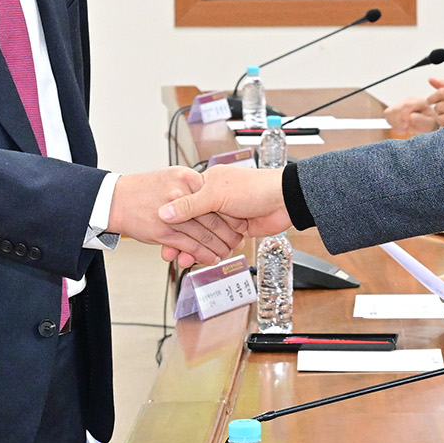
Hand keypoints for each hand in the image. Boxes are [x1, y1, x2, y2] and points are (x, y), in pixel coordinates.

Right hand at [110, 168, 246, 267]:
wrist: (111, 198)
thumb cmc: (140, 189)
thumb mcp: (170, 178)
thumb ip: (191, 189)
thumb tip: (212, 198)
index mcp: (186, 178)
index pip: (215, 198)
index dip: (229, 212)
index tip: (239, 222)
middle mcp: (181, 193)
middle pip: (213, 216)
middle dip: (228, 232)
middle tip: (238, 240)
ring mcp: (173, 213)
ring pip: (204, 233)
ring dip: (219, 246)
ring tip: (227, 252)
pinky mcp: (164, 231)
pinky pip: (190, 245)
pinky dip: (203, 254)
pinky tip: (211, 258)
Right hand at [156, 166, 292, 260]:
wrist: (284, 200)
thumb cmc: (253, 188)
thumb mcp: (216, 194)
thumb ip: (190, 205)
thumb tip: (164, 211)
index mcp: (207, 183)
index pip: (183, 201)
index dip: (171, 217)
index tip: (159, 230)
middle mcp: (215, 198)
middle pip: (191, 221)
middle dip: (179, 237)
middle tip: (168, 252)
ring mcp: (226, 215)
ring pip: (203, 233)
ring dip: (192, 247)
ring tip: (181, 259)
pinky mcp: (236, 229)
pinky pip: (217, 242)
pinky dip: (208, 250)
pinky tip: (197, 259)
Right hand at [385, 94, 437, 135]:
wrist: (427, 124)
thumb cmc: (429, 124)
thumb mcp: (429, 124)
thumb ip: (422, 120)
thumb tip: (411, 116)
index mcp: (420, 102)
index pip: (406, 105)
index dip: (403, 116)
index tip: (405, 127)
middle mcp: (409, 100)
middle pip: (396, 109)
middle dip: (398, 122)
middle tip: (404, 130)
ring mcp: (401, 103)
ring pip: (390, 111)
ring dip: (395, 123)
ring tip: (403, 129)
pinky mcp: (395, 108)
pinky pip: (387, 114)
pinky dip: (392, 123)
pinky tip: (400, 127)